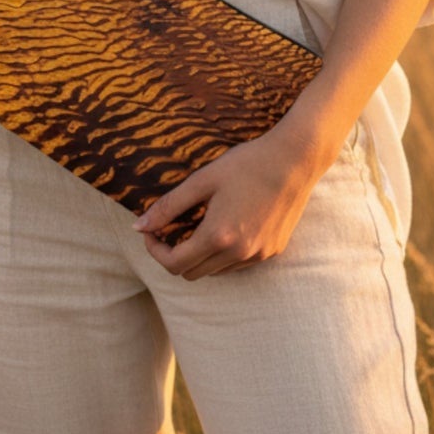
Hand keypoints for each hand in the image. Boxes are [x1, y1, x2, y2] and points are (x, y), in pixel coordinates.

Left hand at [131, 125, 330, 280]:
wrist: (295, 159)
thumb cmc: (247, 163)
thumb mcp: (203, 180)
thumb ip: (169, 206)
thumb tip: (139, 227)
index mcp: (218, 236)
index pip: (174, 265)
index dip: (155, 250)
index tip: (150, 230)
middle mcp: (239, 254)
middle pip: (192, 273)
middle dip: (174, 255)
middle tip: (168, 228)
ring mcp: (258, 255)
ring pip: (215, 271)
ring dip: (199, 256)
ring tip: (198, 223)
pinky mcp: (272, 251)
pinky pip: (237, 264)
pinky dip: (223, 253)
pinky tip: (225, 224)